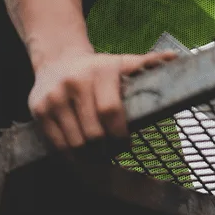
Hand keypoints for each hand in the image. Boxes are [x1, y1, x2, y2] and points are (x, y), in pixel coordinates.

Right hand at [27, 44, 176, 149]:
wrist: (56, 60)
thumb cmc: (97, 68)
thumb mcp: (121, 62)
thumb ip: (146, 63)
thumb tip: (175, 57)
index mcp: (99, 71)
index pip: (111, 111)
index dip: (120, 134)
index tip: (126, 145)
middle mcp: (74, 83)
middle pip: (93, 132)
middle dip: (106, 149)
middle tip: (113, 154)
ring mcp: (54, 98)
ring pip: (74, 142)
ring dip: (89, 157)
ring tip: (99, 158)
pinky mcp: (38, 110)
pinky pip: (56, 143)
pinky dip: (70, 156)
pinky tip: (81, 156)